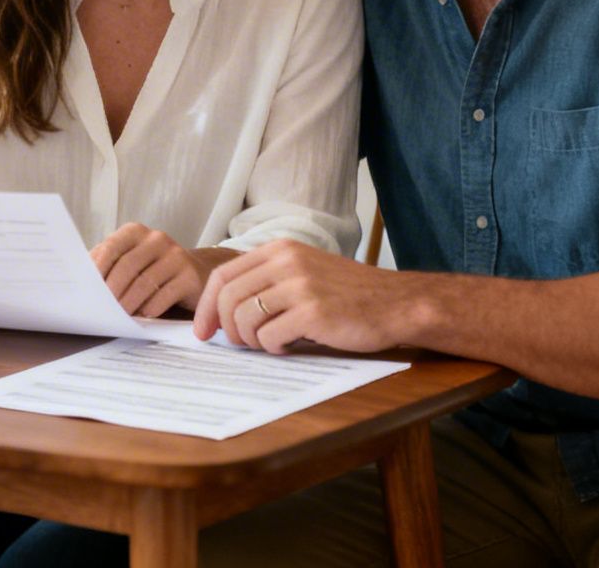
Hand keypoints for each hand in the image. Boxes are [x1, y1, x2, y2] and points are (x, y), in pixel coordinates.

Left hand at [90, 223, 234, 316]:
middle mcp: (157, 239)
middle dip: (112, 291)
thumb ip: (110, 266)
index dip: (97, 269)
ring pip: (145, 282)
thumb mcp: (132, 261)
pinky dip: (149, 309)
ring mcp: (176, 256)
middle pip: (128, 266)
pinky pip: (164, 296)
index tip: (87, 289)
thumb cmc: (154, 270)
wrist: (197, 273)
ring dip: (129, 303)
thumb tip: (83, 283)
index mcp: (136, 232)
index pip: (112, 247)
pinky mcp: (190, 277)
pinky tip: (143, 316)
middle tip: (103, 309)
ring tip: (120, 316)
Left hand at [193, 239, 409, 353]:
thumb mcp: (304, 271)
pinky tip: (290, 346)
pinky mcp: (312, 311)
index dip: (205, 307)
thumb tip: (221, 310)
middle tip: (240, 344)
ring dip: (251, 340)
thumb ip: (267, 280)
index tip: (203, 331)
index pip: (223, 276)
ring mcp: (299, 285)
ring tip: (271, 343)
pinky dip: (273, 348)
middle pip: (227, 299)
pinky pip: (270, 337)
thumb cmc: (347, 294)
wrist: (395, 303)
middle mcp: (286, 261)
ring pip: (244, 319)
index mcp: (279, 249)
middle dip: (226, 328)